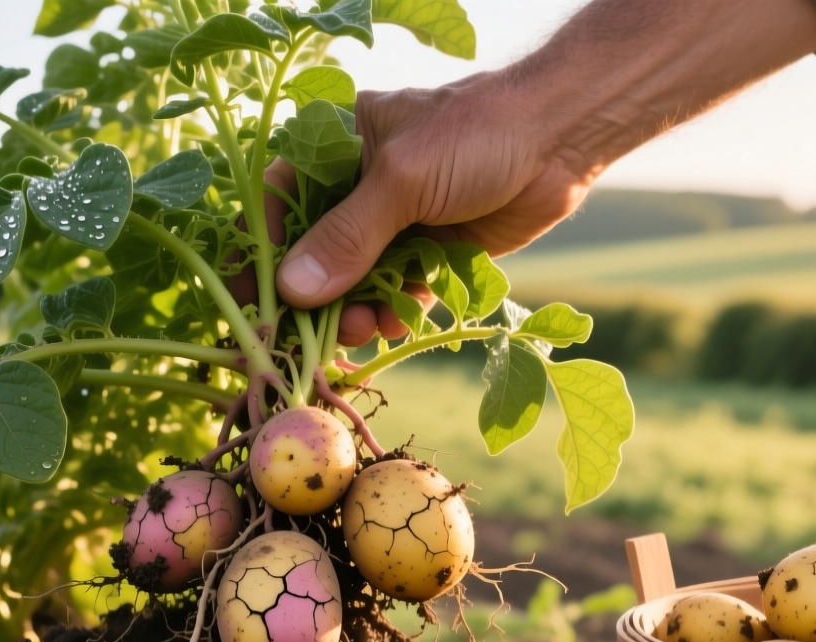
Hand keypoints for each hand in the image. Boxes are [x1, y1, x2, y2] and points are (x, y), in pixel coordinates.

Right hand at [275, 76, 594, 319]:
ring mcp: (398, 219)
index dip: (265, 248)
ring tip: (362, 330)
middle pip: (317, 249)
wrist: (559, 139)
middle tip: (311, 334)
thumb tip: (292, 290)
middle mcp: (362, 183)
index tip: (255, 299)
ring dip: (355, 309)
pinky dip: (394, 311)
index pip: (282, 198)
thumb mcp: (402, 179)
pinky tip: (396, 324)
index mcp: (340, 143)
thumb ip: (347, 236)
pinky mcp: (432, 249)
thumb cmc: (477, 132)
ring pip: (358, 278)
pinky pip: (398, 291)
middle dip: (315, 294)